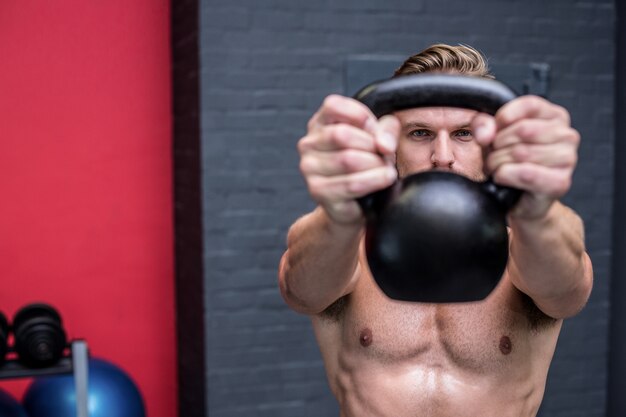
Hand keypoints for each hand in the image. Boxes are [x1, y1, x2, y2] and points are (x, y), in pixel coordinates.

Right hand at [298, 95, 399, 224]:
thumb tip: (384, 144)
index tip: (374, 131)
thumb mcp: (378, 139)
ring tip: (384, 169)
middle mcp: (308, 143)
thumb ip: (386, 130)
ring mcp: (309, 168)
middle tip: (383, 156)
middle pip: (342, 135)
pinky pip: (351, 184)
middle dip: (371, 146)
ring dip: (375, 165)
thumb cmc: (365, 165)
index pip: (333, 106)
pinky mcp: (317, 190)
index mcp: (320, 123)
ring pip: (348, 160)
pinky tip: (384, 179)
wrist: (357, 203)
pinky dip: (374, 181)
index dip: (361, 116)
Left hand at [472, 96, 579, 219]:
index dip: (504, 118)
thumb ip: (484, 125)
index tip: (494, 133)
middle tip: (494, 157)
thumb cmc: (509, 164)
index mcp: (555, 117)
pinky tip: (505, 179)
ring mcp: (568, 158)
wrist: (518, 201)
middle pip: (522, 130)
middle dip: (497, 146)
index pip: (529, 105)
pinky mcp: (560, 182)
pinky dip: (505, 176)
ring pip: (520, 152)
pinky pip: (524, 173)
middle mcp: (567, 135)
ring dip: (498, 163)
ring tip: (498, 169)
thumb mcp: (492, 138)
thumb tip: (486, 133)